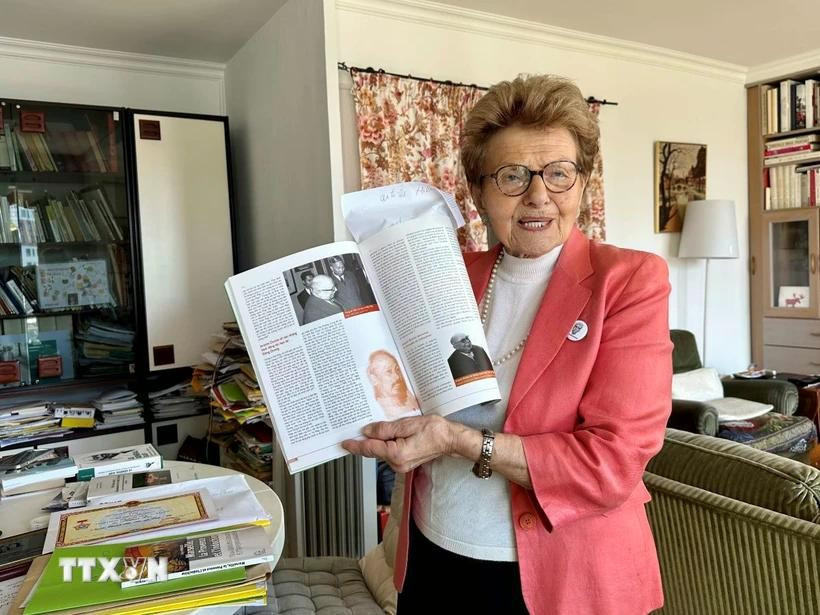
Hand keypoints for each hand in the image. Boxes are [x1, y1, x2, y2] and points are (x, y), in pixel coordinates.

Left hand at [342, 415, 456, 472]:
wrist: (450, 439)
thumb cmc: (434, 431)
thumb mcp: (407, 424)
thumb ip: (385, 429)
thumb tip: (368, 431)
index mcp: (396, 454)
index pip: (369, 449)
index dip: (355, 445)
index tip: (344, 443)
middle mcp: (397, 463)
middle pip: (374, 451)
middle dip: (365, 440)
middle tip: (356, 429)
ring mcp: (401, 465)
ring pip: (381, 452)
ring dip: (377, 441)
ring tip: (376, 428)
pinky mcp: (404, 462)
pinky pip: (389, 452)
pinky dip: (385, 444)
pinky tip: (387, 434)